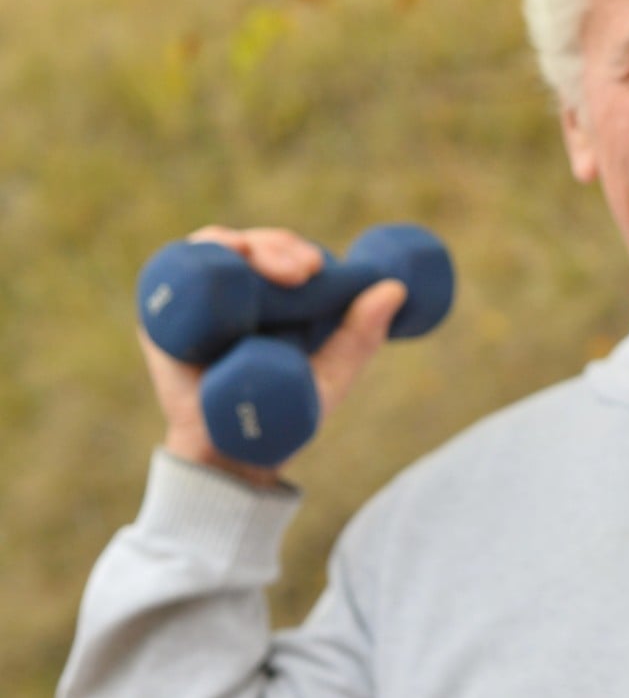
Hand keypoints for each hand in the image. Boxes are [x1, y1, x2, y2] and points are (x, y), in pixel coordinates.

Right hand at [140, 225, 405, 486]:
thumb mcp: (333, 372)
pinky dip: (193, 257)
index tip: (316, 266)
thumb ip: (362, 333)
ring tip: (269, 266)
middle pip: (252, 246)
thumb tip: (396, 288)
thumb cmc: (287, 411)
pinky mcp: (164, 316)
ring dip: (241, 245)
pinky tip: (217, 256)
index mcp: (277, 296)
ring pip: (216, 250)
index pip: (284, 253)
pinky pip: (173, 273)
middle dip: (276, 246)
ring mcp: (201, 300)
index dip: (297, 249)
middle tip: (301, 269)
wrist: (234, 452)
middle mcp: (238, 290)